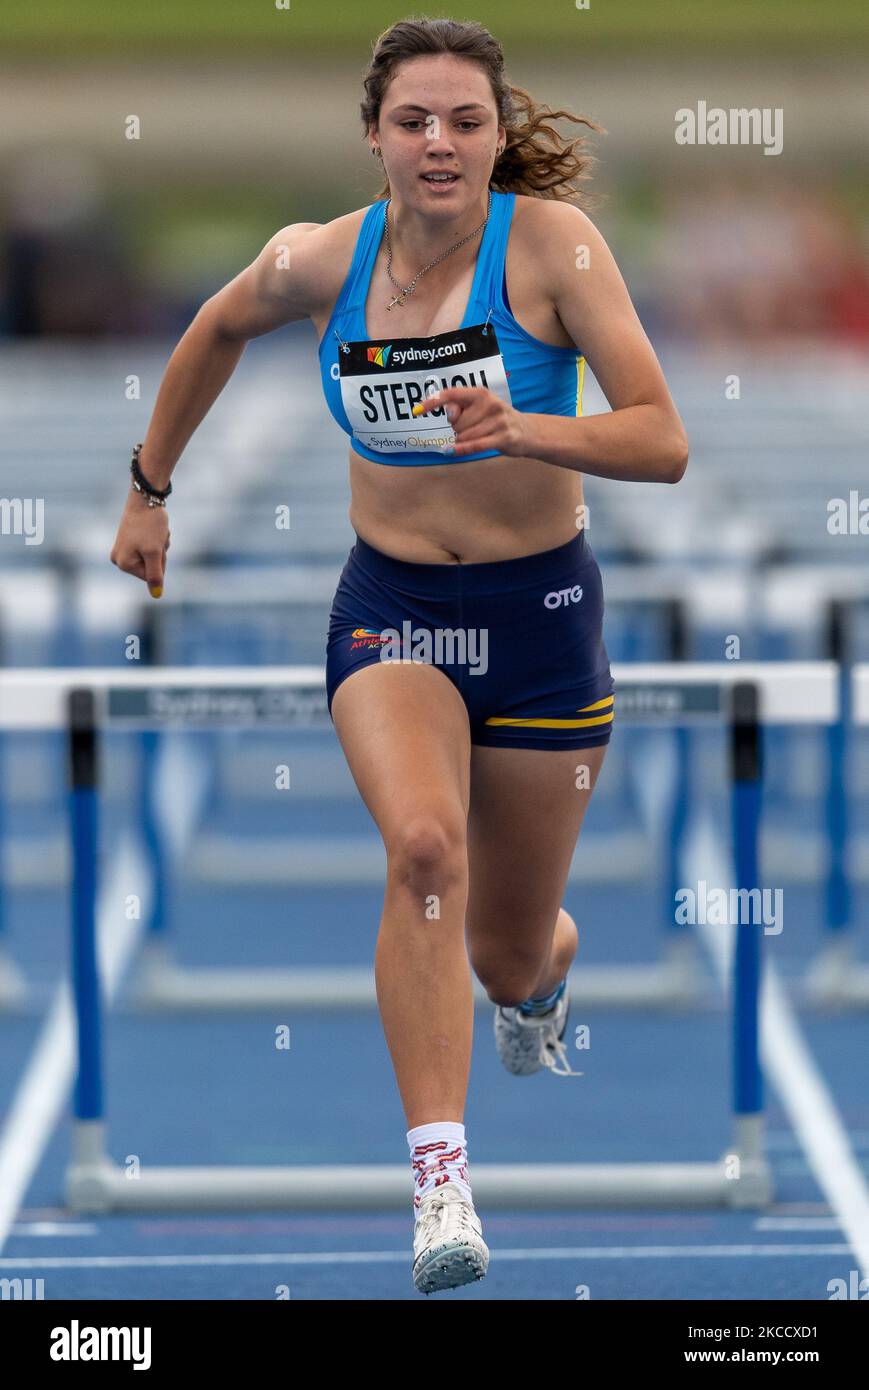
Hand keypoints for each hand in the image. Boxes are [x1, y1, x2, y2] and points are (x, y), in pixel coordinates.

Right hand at [109, 489, 170, 597]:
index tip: (155, 545)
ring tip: (154, 531)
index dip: (160, 562)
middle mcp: (119, 559)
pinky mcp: (130, 540)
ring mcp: (124, 549)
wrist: (145, 498)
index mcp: (123, 564)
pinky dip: (158, 539)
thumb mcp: (155, 552)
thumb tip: (156, 595)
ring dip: (160, 545)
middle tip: (156, 537)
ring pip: (154, 557)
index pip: (152, 576)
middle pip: (152, 567)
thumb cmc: (149, 525)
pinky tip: (154, 528)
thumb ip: (155, 575)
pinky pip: (151, 547)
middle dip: (160, 553)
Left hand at [412, 386, 527, 458]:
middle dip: (458, 429)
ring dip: (464, 441)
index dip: (433, 402)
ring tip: (479, 437)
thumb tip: (449, 414)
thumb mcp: (478, 409)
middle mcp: (490, 403)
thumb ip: (460, 408)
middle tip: (473, 428)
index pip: (451, 394)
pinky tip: (451, 451)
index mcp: (480, 393)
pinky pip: (475, 445)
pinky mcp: (504, 437)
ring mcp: (498, 420)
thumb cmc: (495, 420)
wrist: (526, 431)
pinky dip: (461, 449)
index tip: (417, 410)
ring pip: (464, 436)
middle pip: (456, 422)